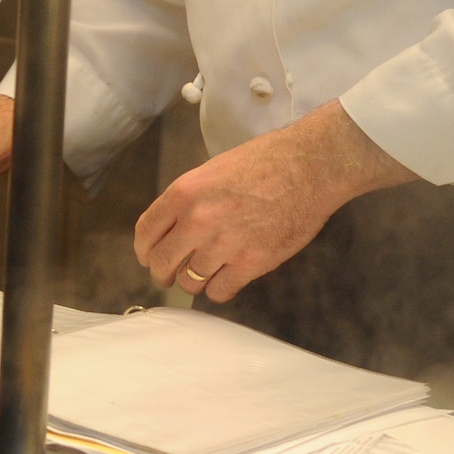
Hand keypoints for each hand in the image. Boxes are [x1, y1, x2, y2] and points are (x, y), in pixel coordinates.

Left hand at [134, 100, 414, 302]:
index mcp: (183, 193)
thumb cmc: (263, 162)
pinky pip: (219, 292)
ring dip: (195, 281)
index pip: (146, 233)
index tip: (149, 257)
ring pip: (190, 282)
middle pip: (162, 263)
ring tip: (205, 274)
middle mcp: (197, 221)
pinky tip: (226, 280)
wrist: (308, 167)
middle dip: (163, 273)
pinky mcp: (251, 263)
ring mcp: (224, 244)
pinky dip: (219, 290)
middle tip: (171, 275)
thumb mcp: (211, 171)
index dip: (145, 251)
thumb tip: (174, 226)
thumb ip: (188, 200)